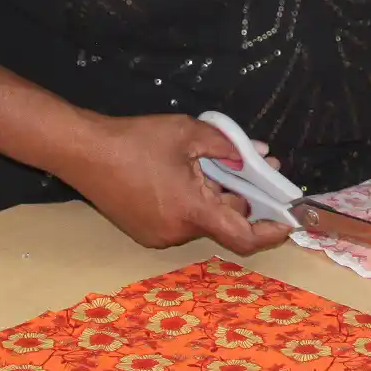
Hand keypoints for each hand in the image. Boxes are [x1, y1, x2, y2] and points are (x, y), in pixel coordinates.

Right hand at [66, 114, 294, 257]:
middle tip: (251, 165)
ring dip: (212, 196)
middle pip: (222, 221)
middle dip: (239, 196)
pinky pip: (179, 220)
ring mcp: (157, 235)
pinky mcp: (142, 230)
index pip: (243, 237)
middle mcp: (177, 231)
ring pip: (200, 219)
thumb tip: (255, 154)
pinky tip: (181, 173)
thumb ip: (227, 145)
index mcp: (192, 211)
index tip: (287, 220)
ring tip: (209, 163)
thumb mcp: (188, 133)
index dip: (270, 232)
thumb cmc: (135, 140)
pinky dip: (190, 201)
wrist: (83, 152)